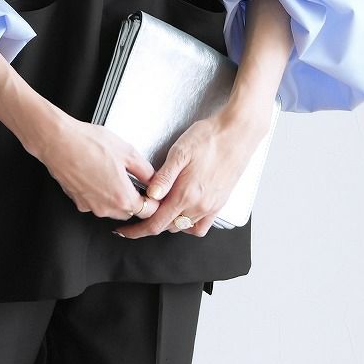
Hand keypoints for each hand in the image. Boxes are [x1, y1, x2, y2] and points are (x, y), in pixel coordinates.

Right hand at [35, 107, 161, 222]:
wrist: (58, 141)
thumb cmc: (89, 143)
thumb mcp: (127, 151)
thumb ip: (145, 170)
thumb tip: (153, 179)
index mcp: (122, 197)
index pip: (148, 211)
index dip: (154, 201)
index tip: (154, 192)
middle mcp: (106, 208)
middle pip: (130, 212)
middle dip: (136, 200)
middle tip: (136, 181)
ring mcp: (90, 206)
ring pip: (111, 209)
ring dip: (117, 197)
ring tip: (114, 173)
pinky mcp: (77, 200)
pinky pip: (95, 202)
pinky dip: (100, 193)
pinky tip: (98, 173)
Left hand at [111, 95, 272, 238]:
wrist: (238, 133)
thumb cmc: (209, 138)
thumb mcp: (180, 152)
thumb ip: (164, 177)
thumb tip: (150, 196)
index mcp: (185, 194)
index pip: (156, 223)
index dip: (137, 230)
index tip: (125, 230)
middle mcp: (199, 205)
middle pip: (168, 226)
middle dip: (150, 224)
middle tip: (139, 213)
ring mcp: (211, 206)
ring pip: (183, 227)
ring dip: (168, 223)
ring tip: (158, 209)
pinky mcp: (220, 203)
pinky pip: (201, 226)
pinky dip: (189, 225)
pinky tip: (182, 212)